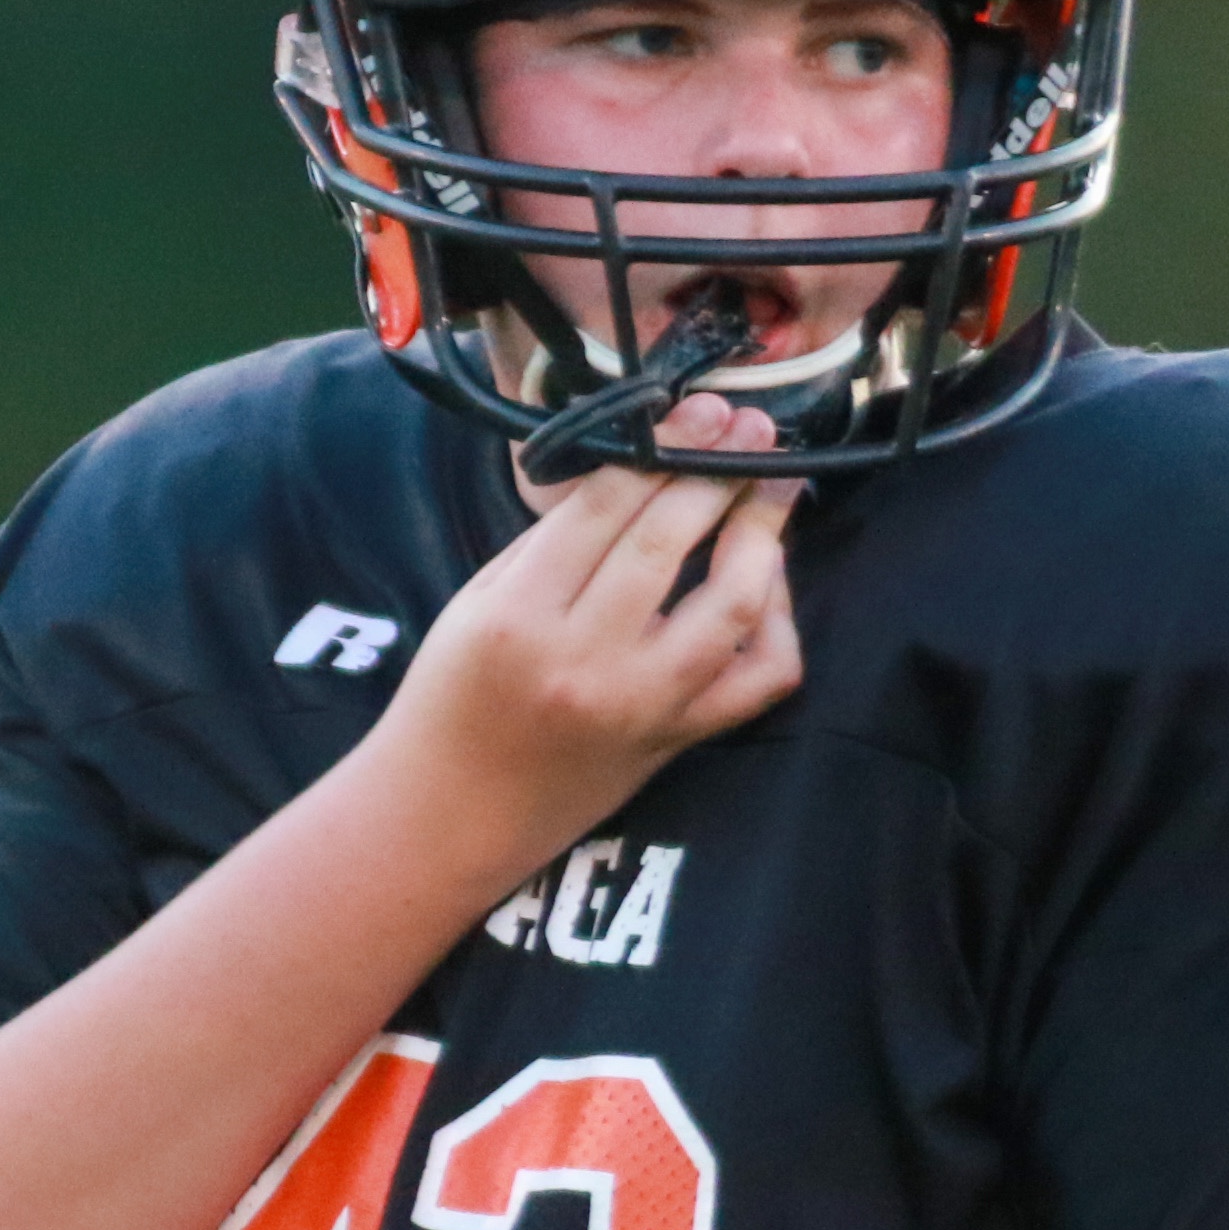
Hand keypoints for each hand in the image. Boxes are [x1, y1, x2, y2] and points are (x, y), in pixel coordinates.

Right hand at [368, 391, 803, 867]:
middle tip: (749, 428)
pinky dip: (778, 626)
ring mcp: (641, 706)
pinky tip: (769, 585)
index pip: (603, 510)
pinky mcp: (678, 741)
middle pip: (667, 543)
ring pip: (731, 606)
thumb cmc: (453, 697)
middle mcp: (584, 661)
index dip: (661, 449)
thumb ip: (553, 540)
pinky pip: (758, 680)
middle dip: (717, 472)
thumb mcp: (477, 600)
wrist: (450, 817)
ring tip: (776, 488)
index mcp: (518, 616)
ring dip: (764, 535)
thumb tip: (640, 468)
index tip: (701, 411)